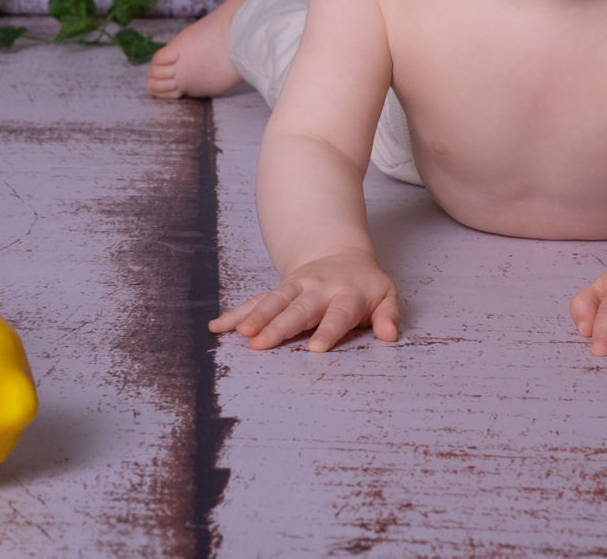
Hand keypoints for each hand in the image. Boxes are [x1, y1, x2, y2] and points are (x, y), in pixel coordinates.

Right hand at [211, 253, 400, 351]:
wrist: (342, 256)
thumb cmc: (366, 286)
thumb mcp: (386, 295)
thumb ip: (389, 315)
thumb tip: (389, 335)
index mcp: (346, 294)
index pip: (337, 315)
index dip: (327, 331)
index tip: (314, 349)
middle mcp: (318, 289)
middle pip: (298, 309)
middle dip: (279, 326)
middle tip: (260, 344)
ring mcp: (296, 287)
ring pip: (273, 301)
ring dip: (255, 317)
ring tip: (240, 334)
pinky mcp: (280, 290)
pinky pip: (255, 300)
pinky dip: (236, 313)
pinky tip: (217, 326)